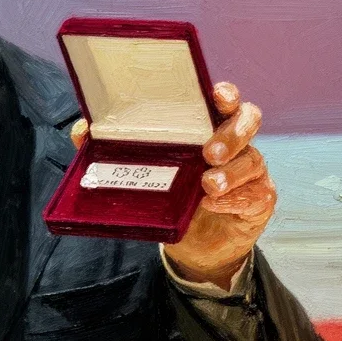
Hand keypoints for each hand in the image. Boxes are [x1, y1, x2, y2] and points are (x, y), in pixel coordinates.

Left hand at [70, 82, 274, 290]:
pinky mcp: (259, 199)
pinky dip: (235, 200)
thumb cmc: (170, 193)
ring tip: (207, 186)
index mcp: (207, 124)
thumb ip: (112, 147)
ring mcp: (252, 170)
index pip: (224, 99)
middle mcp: (235, 142)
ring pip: (254, 159)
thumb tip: (82, 130)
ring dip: (230, 173)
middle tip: (207, 152)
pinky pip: (257, 195)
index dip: (224, 93)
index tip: (216, 95)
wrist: (195, 246)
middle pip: (248, 119)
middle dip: (231, 133)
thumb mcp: (143, 170)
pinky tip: (214, 205)